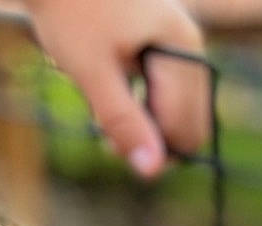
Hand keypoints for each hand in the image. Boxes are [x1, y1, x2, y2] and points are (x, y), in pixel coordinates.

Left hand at [26, 0, 210, 175]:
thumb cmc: (70, 11)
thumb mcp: (92, 72)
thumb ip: (124, 122)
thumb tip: (151, 172)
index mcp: (181, 49)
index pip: (185, 128)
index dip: (152, 152)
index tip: (108, 147)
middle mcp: (191, 46)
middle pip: (189, 124)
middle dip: (152, 141)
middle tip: (105, 138)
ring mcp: (182, 44)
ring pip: (180, 112)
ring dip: (146, 126)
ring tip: (104, 117)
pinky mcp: (167, 44)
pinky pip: (169, 94)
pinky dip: (144, 105)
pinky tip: (112, 97)